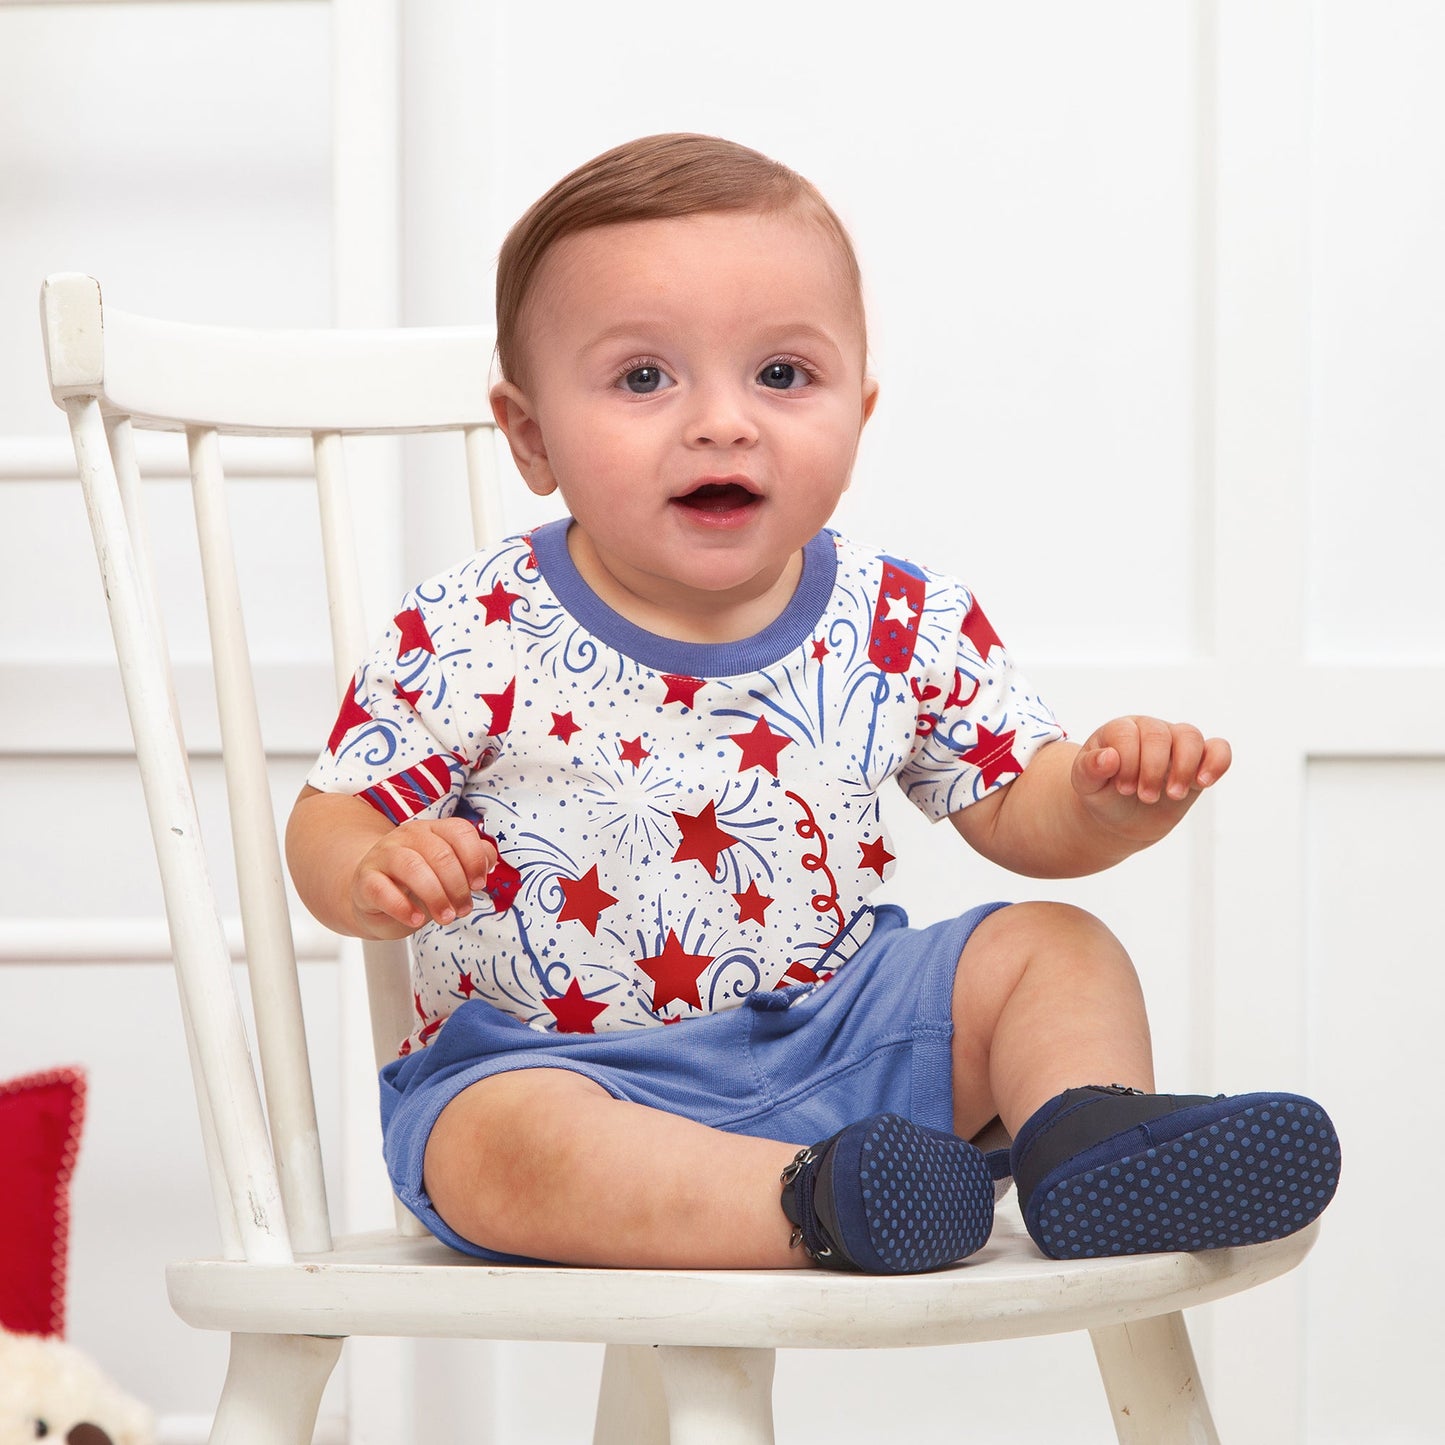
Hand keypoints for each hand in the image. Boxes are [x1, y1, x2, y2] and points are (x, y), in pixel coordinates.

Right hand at [350, 815, 497, 936]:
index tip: (479, 884)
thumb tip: (490, 859)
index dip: (475, 858)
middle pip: (440, 853)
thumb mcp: (449, 871)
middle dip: (458, 886)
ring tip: (446, 917)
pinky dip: (402, 907)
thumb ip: (472, 860)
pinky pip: (382, 890)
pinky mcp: (365, 880)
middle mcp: (408, 836)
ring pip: (413, 867)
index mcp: (433, 830)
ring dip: (435, 896)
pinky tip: (416, 919)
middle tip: (463, 910)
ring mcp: (384, 855)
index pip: (460, 831)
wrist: (373, 895)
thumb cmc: (417, 883)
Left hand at [1070, 716, 1230, 844]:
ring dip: (1184, 767)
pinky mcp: (1198, 762)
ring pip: (1190, 736)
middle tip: (1145, 797)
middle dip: (1153, 769)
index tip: (1123, 789)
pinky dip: (1217, 762)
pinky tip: (1203, 782)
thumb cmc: (1102, 793)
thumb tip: (1108, 757)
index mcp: (1119, 730)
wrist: (1119, 817)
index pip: (1128, 734)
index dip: (1128, 761)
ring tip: (1172, 795)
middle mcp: (1149, 731)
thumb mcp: (1085, 785)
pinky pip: (1218, 749)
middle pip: (1159, 735)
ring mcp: (1175, 744)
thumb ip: (1089, 769)